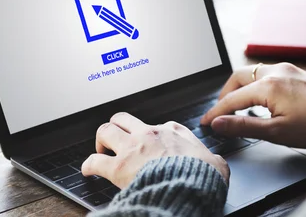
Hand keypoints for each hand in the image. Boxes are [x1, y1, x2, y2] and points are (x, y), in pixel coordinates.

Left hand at [82, 112, 229, 187]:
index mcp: (173, 131)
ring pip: (106, 130)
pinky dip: (88, 164)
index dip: (151, 134)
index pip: (157, 125)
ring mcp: (132, 148)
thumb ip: (212, 159)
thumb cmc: (202, 175)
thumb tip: (217, 164)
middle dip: (117, 126)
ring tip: (101, 149)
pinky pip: (95, 161)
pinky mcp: (119, 167)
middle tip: (116, 139)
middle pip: (123, 118)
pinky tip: (88, 170)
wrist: (190, 186)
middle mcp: (149, 134)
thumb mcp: (215, 162)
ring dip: (101, 140)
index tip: (150, 144)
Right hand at [200, 63, 305, 148]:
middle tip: (221, 113)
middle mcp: (274, 72)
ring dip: (240, 88)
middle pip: (238, 77)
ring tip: (238, 107)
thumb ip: (244, 126)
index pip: (232, 99)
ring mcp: (285, 69)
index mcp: (268, 86)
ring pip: (252, 73)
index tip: (205, 123)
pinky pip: (266, 73)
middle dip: (225, 94)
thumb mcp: (277, 132)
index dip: (216, 112)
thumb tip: (219, 123)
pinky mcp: (294, 72)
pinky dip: (255, 85)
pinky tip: (259, 100)